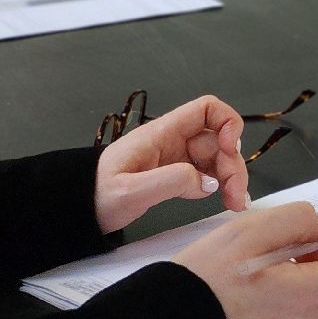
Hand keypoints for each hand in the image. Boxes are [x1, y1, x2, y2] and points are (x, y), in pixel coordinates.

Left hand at [95, 95, 248, 233]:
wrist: (79, 210)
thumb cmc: (98, 196)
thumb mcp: (131, 191)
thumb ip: (171, 181)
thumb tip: (209, 182)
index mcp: (162, 134)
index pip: (207, 109)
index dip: (227, 122)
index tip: (231, 149)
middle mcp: (174, 141)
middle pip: (219, 141)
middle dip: (233, 165)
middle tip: (237, 196)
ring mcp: (177, 158)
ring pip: (218, 159)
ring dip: (231, 178)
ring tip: (234, 203)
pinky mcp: (176, 175)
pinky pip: (208, 174)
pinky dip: (220, 186)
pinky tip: (221, 201)